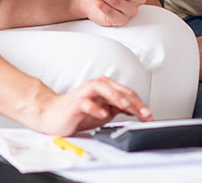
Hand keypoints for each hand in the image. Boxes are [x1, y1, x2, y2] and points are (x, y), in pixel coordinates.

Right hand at [33, 77, 152, 135]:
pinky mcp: (74, 102)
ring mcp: (84, 93)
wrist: (53, 115)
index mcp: (105, 87)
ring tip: (126, 106)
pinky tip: (103, 114)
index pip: (126, 92)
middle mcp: (96, 86)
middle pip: (118, 89)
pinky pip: (85, 102)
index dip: (139, 103)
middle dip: (133, 101)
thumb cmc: (78, 112)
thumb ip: (118, 108)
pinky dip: (95, 107)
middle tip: (144, 112)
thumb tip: (138, 111)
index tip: (148, 115)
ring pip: (102, 89)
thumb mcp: (104, 111)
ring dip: (116, 96)